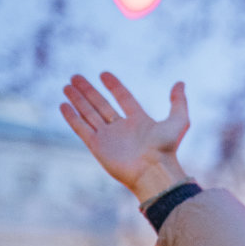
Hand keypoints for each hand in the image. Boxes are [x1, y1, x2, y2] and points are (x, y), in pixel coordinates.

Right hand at [59, 72, 190, 201]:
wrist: (153, 171)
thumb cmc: (167, 149)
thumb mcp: (179, 121)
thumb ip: (179, 102)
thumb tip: (180, 83)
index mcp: (139, 121)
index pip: (123, 98)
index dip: (114, 86)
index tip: (103, 74)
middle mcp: (122, 128)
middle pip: (101, 104)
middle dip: (88, 91)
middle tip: (75, 77)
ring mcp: (108, 137)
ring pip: (89, 113)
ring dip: (77, 100)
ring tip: (67, 85)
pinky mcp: (97, 146)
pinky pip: (81, 128)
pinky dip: (72, 117)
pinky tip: (63, 104)